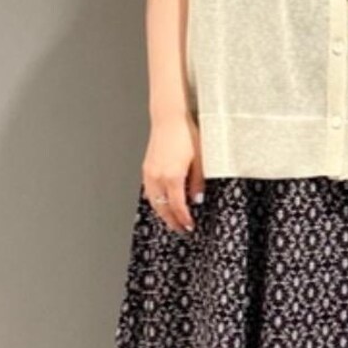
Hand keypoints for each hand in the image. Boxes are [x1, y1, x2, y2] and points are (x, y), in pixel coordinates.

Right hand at [142, 113, 205, 234]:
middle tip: (181, 229)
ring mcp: (150, 173)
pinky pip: (149, 191)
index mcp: (172, 176)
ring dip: (162, 213)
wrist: (169, 118)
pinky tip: (161, 203)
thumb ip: (197, 182)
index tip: (189, 226)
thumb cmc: (186, 134)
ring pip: (153, 201)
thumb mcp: (201, 159)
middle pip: (163, 208)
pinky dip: (155, 201)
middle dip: (172, 221)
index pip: (177, 206)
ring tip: (172, 220)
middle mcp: (158, 177)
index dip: (183, 219)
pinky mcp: (146, 168)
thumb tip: (197, 199)